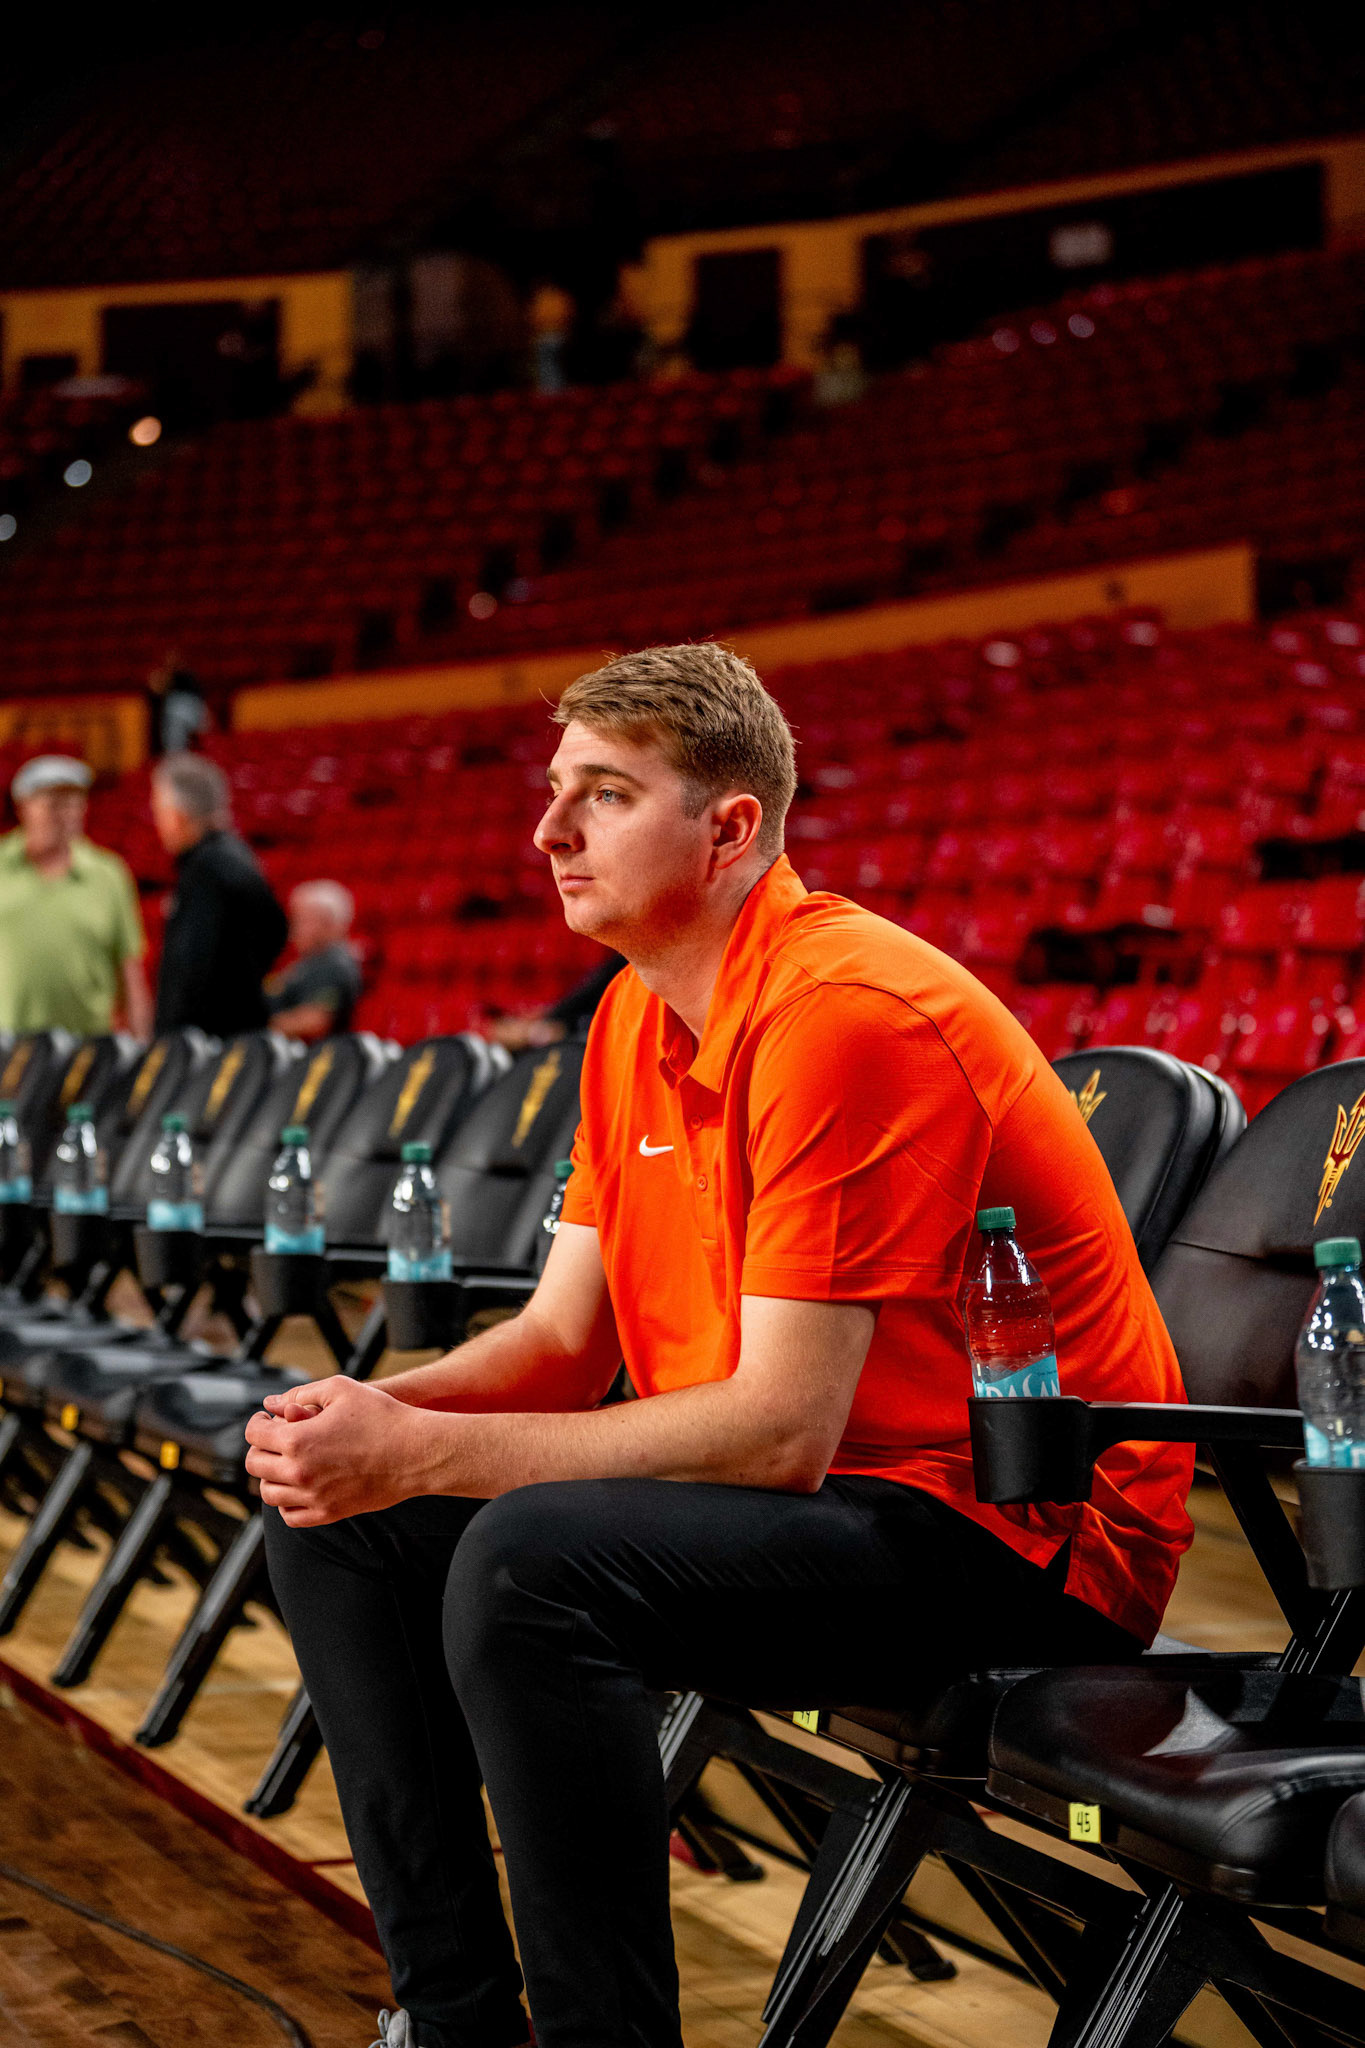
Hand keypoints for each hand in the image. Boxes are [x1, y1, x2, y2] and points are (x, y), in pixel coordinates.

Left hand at [245, 1377, 433, 1526]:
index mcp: (298, 1440)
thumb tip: (273, 1404)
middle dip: (260, 1447)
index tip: (266, 1420)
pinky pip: (290, 1516)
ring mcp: (313, 1496)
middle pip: (255, 1465)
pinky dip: (285, 1503)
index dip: (257, 1423)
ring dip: (270, 1475)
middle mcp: (299, 1472)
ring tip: (285, 1462)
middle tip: (274, 1439)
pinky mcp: (329, 1513)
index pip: (254, 1435)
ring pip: (269, 1493)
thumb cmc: (382, 1416)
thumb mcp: (341, 1389)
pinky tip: (297, 1487)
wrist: (415, 1452)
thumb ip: (301, 1394)